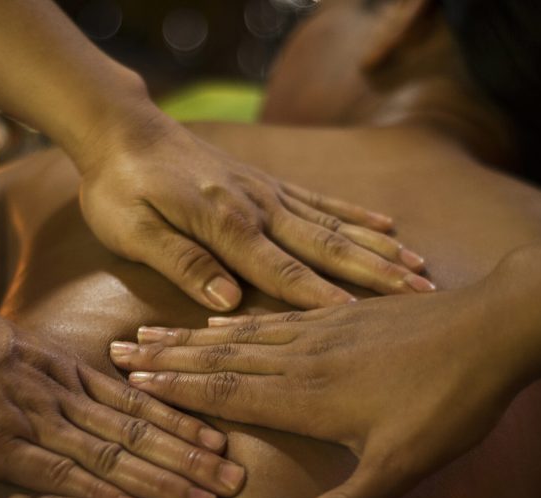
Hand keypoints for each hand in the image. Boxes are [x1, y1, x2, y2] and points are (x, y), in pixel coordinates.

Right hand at [0, 264, 243, 497]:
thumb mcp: (17, 346)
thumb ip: (56, 374)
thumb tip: (89, 394)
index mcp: (66, 369)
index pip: (137, 402)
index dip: (183, 424)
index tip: (222, 443)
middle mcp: (61, 393)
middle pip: (139, 430)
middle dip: (190, 457)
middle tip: (235, 479)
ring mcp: (32, 419)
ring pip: (112, 453)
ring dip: (162, 478)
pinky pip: (59, 472)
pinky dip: (100, 493)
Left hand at [78, 106, 433, 312]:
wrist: (121, 129)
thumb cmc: (119, 188)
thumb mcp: (133, 232)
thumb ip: (183, 263)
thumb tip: (229, 303)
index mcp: (227, 226)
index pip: (284, 273)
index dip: (324, 300)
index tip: (367, 324)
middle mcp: (258, 209)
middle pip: (326, 248)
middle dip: (375, 275)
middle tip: (419, 295)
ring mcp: (268, 194)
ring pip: (334, 226)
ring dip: (378, 249)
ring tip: (420, 268)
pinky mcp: (268, 184)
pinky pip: (321, 201)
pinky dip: (356, 215)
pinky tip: (387, 226)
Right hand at [108, 285, 525, 497]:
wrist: (491, 331)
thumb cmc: (450, 403)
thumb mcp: (405, 465)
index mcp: (309, 397)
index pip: (227, 393)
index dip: (178, 390)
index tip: (133, 381)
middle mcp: (303, 360)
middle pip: (221, 358)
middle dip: (168, 357)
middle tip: (121, 349)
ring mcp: (320, 332)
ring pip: (242, 335)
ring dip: (193, 336)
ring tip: (155, 331)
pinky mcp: (340, 317)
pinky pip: (276, 318)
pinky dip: (240, 322)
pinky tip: (224, 321)